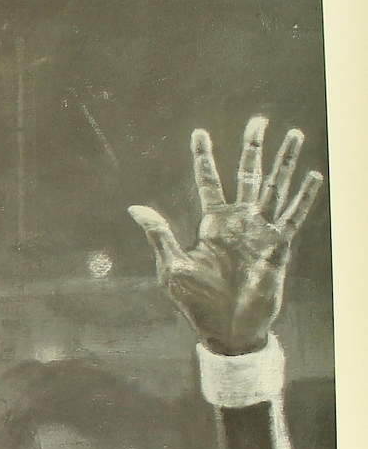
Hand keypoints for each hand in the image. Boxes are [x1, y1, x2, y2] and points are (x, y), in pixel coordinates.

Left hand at [128, 116, 322, 355]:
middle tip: (259, 119)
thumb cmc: (197, 303)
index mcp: (212, 224)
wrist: (227, 330)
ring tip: (294, 133)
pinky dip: (304, 196)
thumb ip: (159, 234)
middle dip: (253, 147)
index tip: (199, 132)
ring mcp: (261, 232)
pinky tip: (313, 174)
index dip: (204, 157)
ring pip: (276, 187)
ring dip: (285, 162)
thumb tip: (135, 207)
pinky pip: (293, 216)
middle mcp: (239, 223)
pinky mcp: (279, 247)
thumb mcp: (172, 267)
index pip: (209, 182)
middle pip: (248, 174)